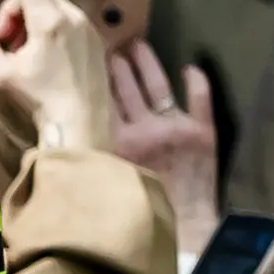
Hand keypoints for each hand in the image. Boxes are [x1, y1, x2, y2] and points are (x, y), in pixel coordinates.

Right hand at [0, 0, 116, 156]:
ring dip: (32, 18)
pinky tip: (43, 53)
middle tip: (4, 37)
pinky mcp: (97, 39)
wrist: (82, 121)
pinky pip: (69, 19)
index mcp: (50, 20)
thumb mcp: (0, 73)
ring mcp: (90, 27)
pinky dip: (51, 26)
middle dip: (15, 8)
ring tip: (21, 48)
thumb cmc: (40, 97)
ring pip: (54, 5)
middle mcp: (74, 16)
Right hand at [108, 41, 223, 253]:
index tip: (89, 64)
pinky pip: (200, 99)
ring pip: (158, 87)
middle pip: (128, 90)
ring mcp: (175, 127)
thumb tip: (69, 139)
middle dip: (118, 68)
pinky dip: (197, 81)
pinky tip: (190, 67)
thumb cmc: (141, 211)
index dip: (98, 83)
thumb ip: (93, 158)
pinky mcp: (204, 132)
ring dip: (147, 65)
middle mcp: (144, 128)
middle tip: (111, 48)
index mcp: (117, 141)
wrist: (184, 228)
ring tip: (137, 46)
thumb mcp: (107, 182)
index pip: (104, 103)